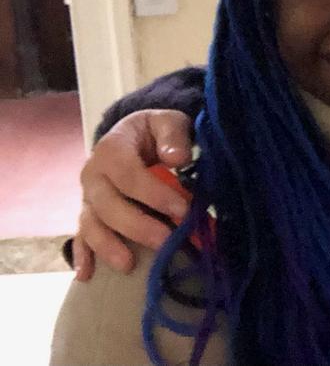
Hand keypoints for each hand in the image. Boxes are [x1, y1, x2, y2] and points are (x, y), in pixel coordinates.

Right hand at [72, 109, 193, 280]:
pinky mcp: (88, 213)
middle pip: (108, 205)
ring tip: (128, 265)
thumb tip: (177, 157)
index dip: (154, 194)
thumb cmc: (154, 131)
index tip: (183, 209)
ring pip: (91, 224)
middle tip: (165, 241)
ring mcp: (87, 197)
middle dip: (137, 226)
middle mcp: (93, 175)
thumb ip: (173, 134)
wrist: (134, 135)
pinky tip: (86, 275)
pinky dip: (81, 255)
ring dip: (108, 246)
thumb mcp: (167, 121)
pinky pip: (80, 236)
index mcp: (111, 149)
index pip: (129, 176)